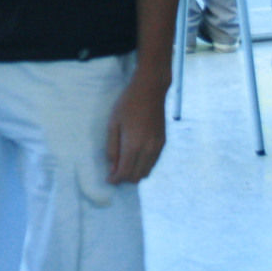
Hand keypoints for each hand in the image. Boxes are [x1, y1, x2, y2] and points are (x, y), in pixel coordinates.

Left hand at [105, 69, 168, 183]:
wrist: (151, 90)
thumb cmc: (127, 104)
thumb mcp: (113, 124)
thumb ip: (112, 147)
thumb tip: (113, 167)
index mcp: (133, 145)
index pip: (125, 172)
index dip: (115, 179)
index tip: (108, 179)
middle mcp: (148, 150)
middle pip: (137, 176)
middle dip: (124, 178)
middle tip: (114, 172)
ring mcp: (157, 147)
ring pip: (146, 172)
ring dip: (134, 173)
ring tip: (124, 164)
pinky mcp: (163, 143)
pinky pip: (153, 163)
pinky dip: (143, 166)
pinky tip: (135, 157)